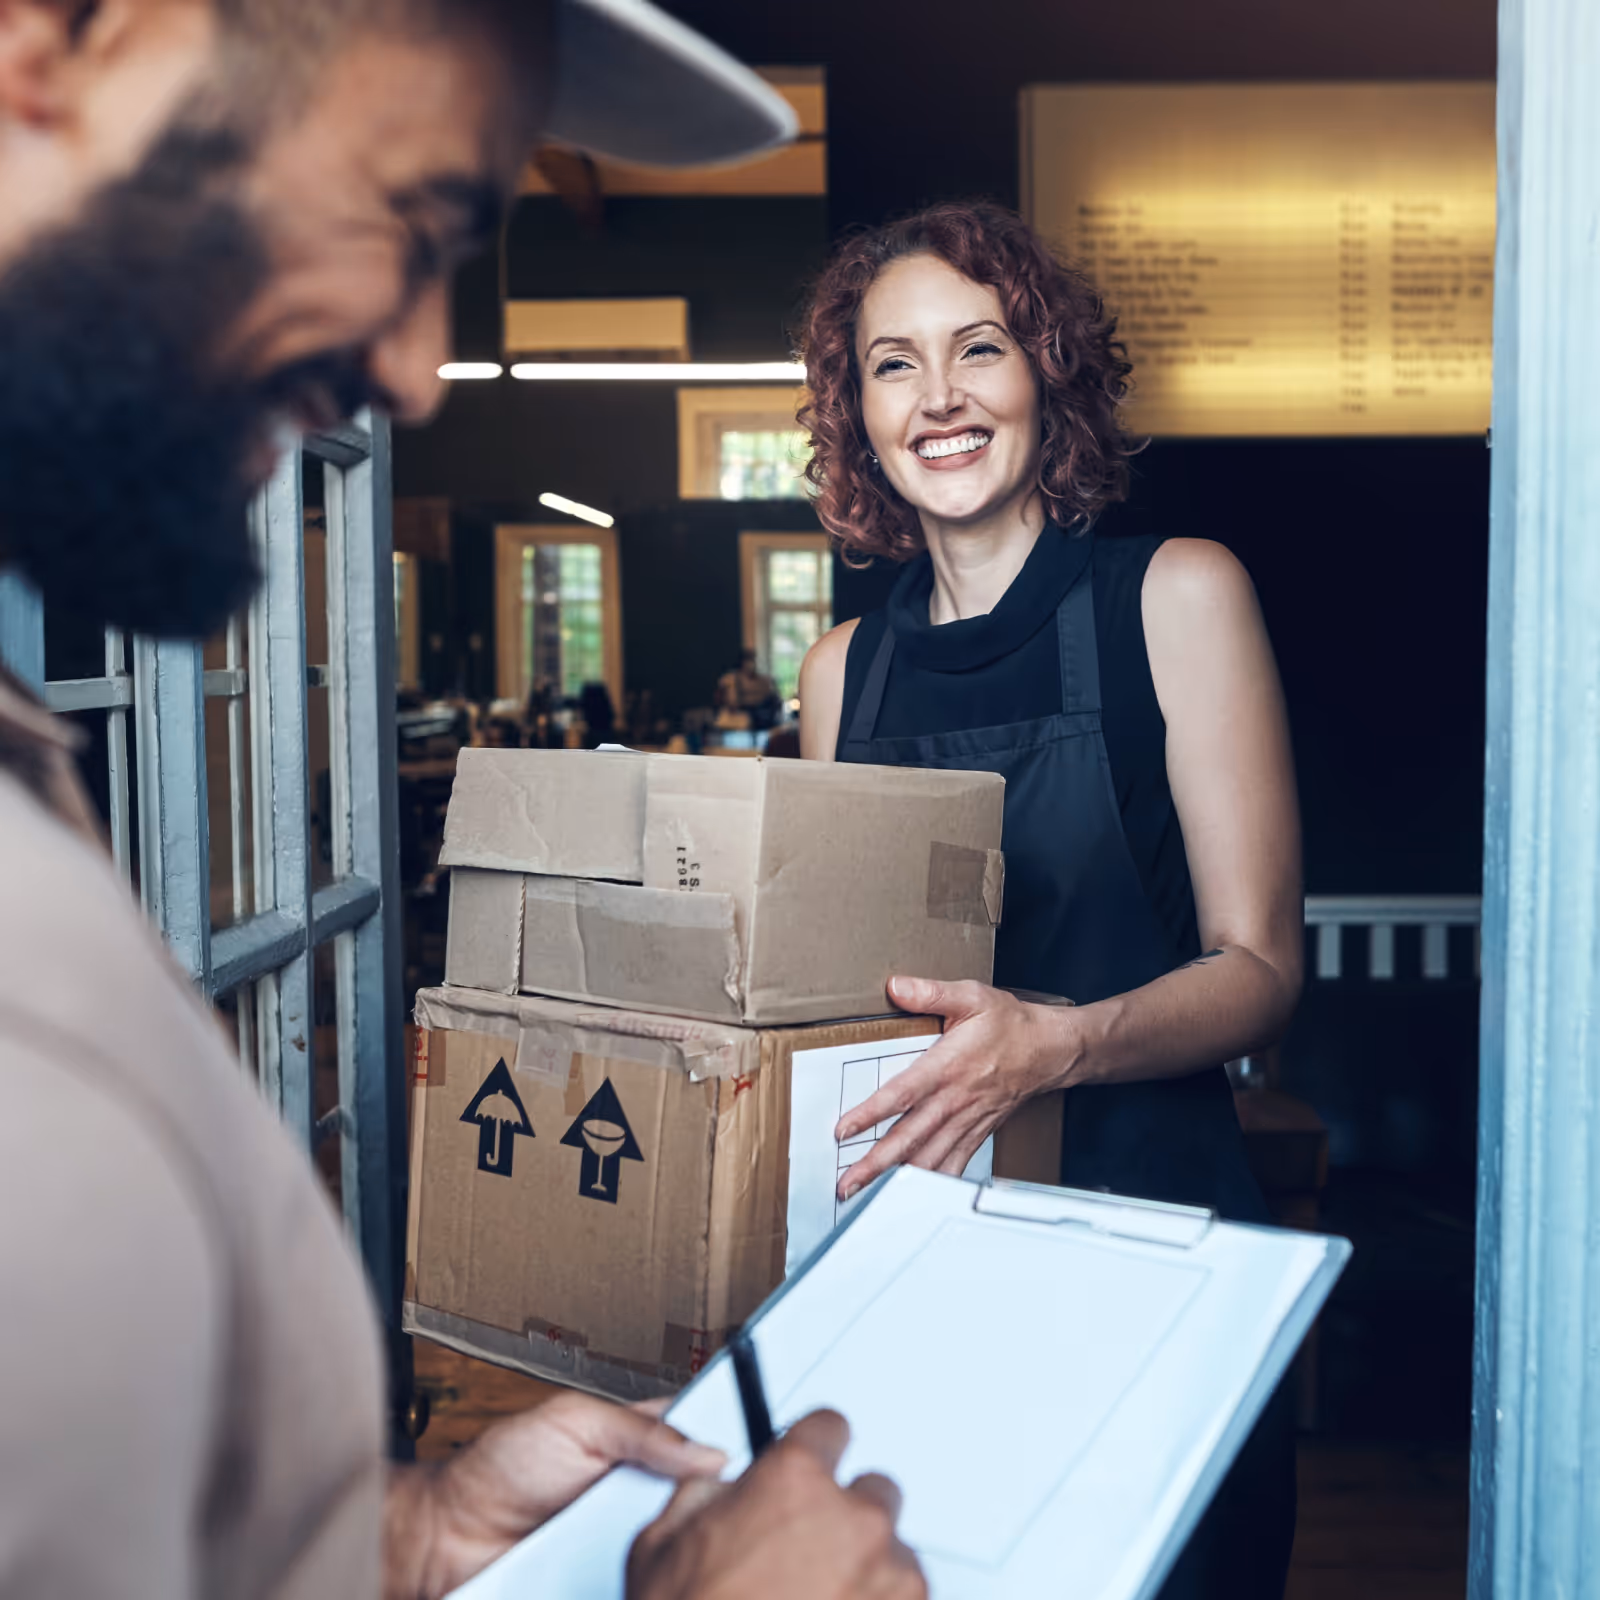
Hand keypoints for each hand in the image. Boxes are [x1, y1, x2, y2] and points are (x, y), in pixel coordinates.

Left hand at [402, 1394, 725, 1598]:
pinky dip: (653, 1583)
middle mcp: (640, 1496)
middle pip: (701, 1503)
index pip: (704, 1440)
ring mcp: (627, 1545)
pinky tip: (657, 1580)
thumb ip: (641, 1429)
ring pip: (679, 1551)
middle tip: (716, 1509)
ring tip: (693, 1549)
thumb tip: (709, 1449)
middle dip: (713, 1507)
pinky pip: (645, 1585)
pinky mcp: (611, 1584)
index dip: (731, 1449)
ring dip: (684, 1550)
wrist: (447, 1537)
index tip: (758, 1457)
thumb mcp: (574, 1422)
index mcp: (641, 1443)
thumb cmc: (500, 1467)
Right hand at [626, 1411, 925, 1599]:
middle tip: (809, 1559)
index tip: (813, 1468)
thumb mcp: (662, 1544)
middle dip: (844, 1520)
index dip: (814, 1450)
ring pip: (895, 1555)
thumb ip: (706, 1496)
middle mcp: (852, 1517)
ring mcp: (889, 1575)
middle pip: (873, 1492)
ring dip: (867, 1575)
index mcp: (794, 1479)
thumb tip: (726, 1492)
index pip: (829, 1427)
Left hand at [836, 977, 1073, 1200]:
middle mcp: (954, 1100)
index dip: (871, 1114)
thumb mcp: (971, 997)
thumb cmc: (1012, 1025)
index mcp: (947, 1066)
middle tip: (845, 1181)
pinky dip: (931, 1182)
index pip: (902, 1094)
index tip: (844, 1130)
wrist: (1050, 1050)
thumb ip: (930, 993)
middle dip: (874, 1162)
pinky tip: (911, 1194)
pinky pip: (952, 1163)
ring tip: (864, 1193)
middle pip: (909, 1137)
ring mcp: (966, 1121)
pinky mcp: (977, 1132)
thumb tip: (895, 986)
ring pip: (927, 1157)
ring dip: (894, 1178)